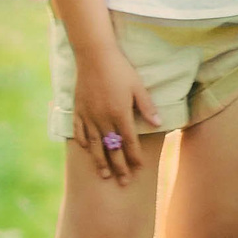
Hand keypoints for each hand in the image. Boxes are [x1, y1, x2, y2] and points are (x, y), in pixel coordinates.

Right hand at [70, 40, 160, 180]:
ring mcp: (89, 115)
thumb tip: (158, 123)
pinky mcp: (78, 109)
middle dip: (119, 167)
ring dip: (100, 161)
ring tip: (105, 174)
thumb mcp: (138, 86)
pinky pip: (79, 130)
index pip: (129, 142)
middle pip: (112, 148)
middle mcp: (103, 119)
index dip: (134, 157)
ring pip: (95, 144)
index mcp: (120, 113)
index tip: (139, 168)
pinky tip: (86, 150)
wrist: (94, 55)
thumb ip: (147, 106)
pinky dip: (82, 142)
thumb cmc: (120, 69)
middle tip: (124, 182)